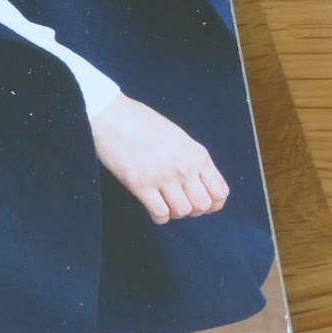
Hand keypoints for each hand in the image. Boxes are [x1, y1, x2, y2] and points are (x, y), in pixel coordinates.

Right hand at [89, 93, 228, 224]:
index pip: (220, 192)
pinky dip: (159, 217)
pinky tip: (153, 208)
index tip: (203, 205)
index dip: (214, 204)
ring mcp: (162, 177)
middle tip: (180, 203)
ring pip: (182, 212)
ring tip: (165, 204)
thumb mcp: (178, 137)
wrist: (111, 116)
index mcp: (197, 154)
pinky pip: (160, 213)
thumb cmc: (141, 122)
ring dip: (175, 213)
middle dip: (193, 210)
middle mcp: (184, 167)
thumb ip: (191, 159)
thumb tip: (197, 182)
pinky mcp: (140, 184)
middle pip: (202, 206)